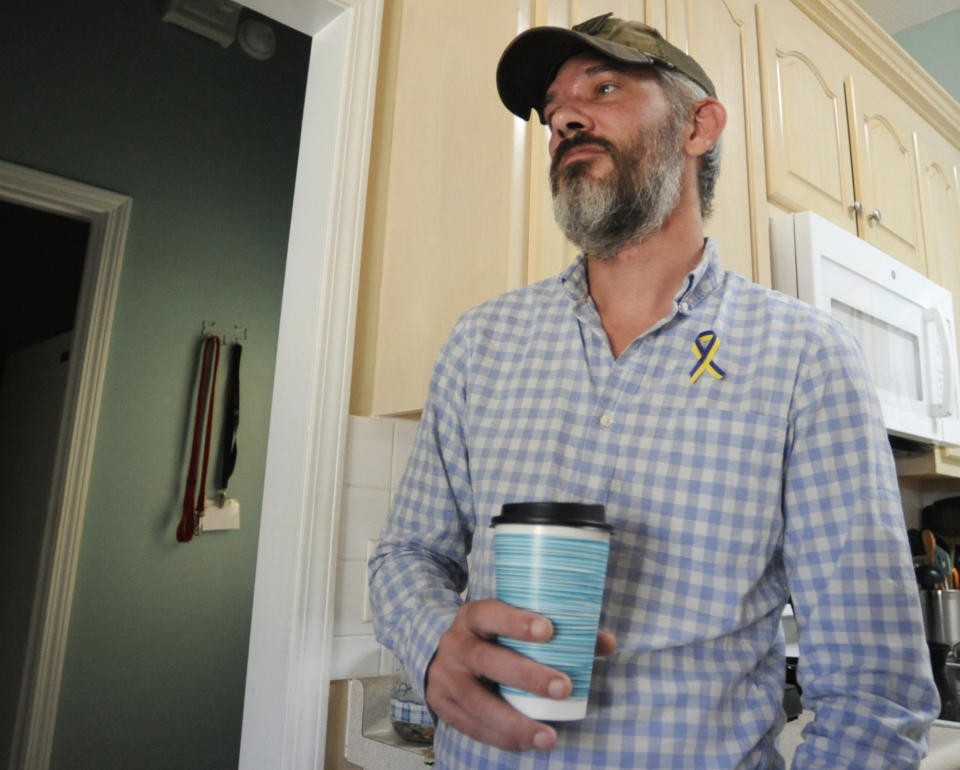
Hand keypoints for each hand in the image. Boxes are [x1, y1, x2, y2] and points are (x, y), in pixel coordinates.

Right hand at [425, 598, 616, 751]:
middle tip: (564, 688)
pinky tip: (527, 744)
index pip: (491, 614)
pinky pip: (471, 726)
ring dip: (515, 722)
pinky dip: (501, 738)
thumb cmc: (491, 638)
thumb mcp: (511, 625)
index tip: (549, 630)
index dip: (516, 622)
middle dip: (526, 676)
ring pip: (478, 702)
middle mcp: (455, 644)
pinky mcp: (441, 704)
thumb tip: (605, 642)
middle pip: (487, 659)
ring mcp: (445, 676)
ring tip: (549, 737)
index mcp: (473, 616)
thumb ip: (557, 631)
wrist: (443, 655)